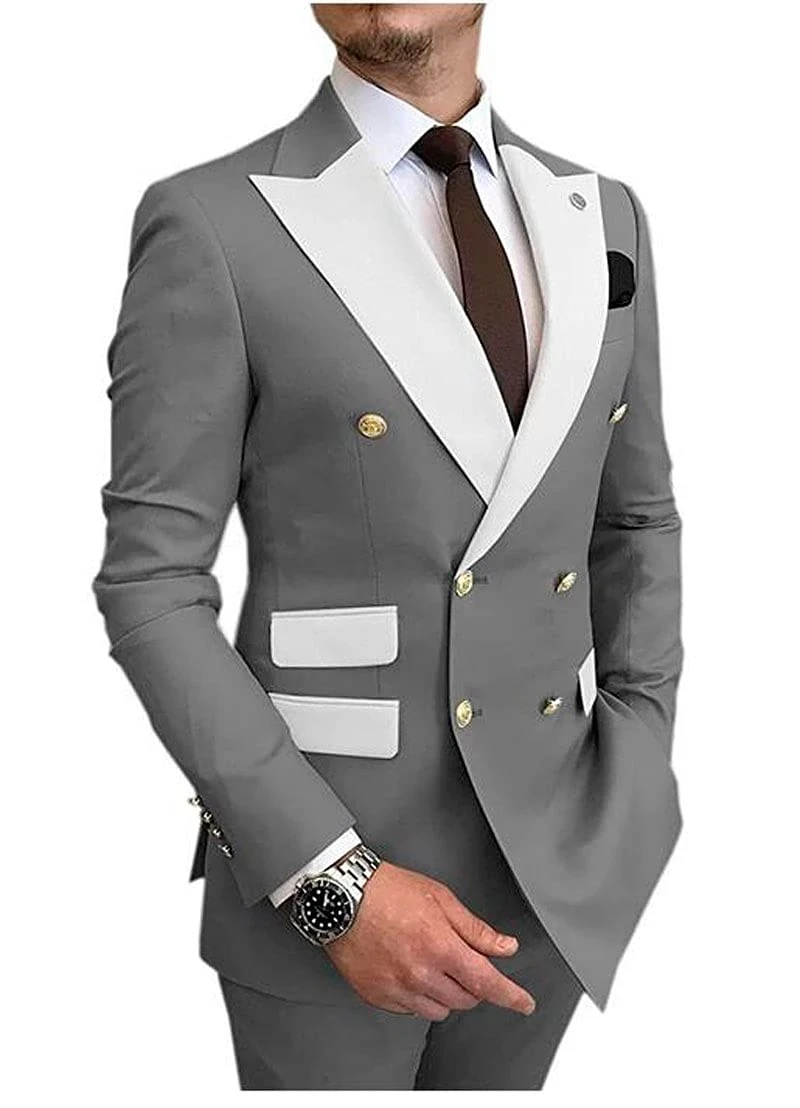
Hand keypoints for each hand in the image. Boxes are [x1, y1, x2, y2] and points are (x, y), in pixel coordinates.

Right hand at [324, 861, 535, 1020]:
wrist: (341, 895)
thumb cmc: (387, 890)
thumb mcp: (440, 898)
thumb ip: (475, 929)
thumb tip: (504, 947)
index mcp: (440, 946)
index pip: (487, 983)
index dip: (511, 996)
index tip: (523, 1003)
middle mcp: (420, 973)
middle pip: (466, 999)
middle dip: (472, 983)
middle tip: (460, 960)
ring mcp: (396, 988)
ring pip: (439, 1010)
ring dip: (446, 994)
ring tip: (431, 963)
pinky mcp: (376, 996)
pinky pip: (410, 1010)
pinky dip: (418, 997)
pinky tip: (410, 971)